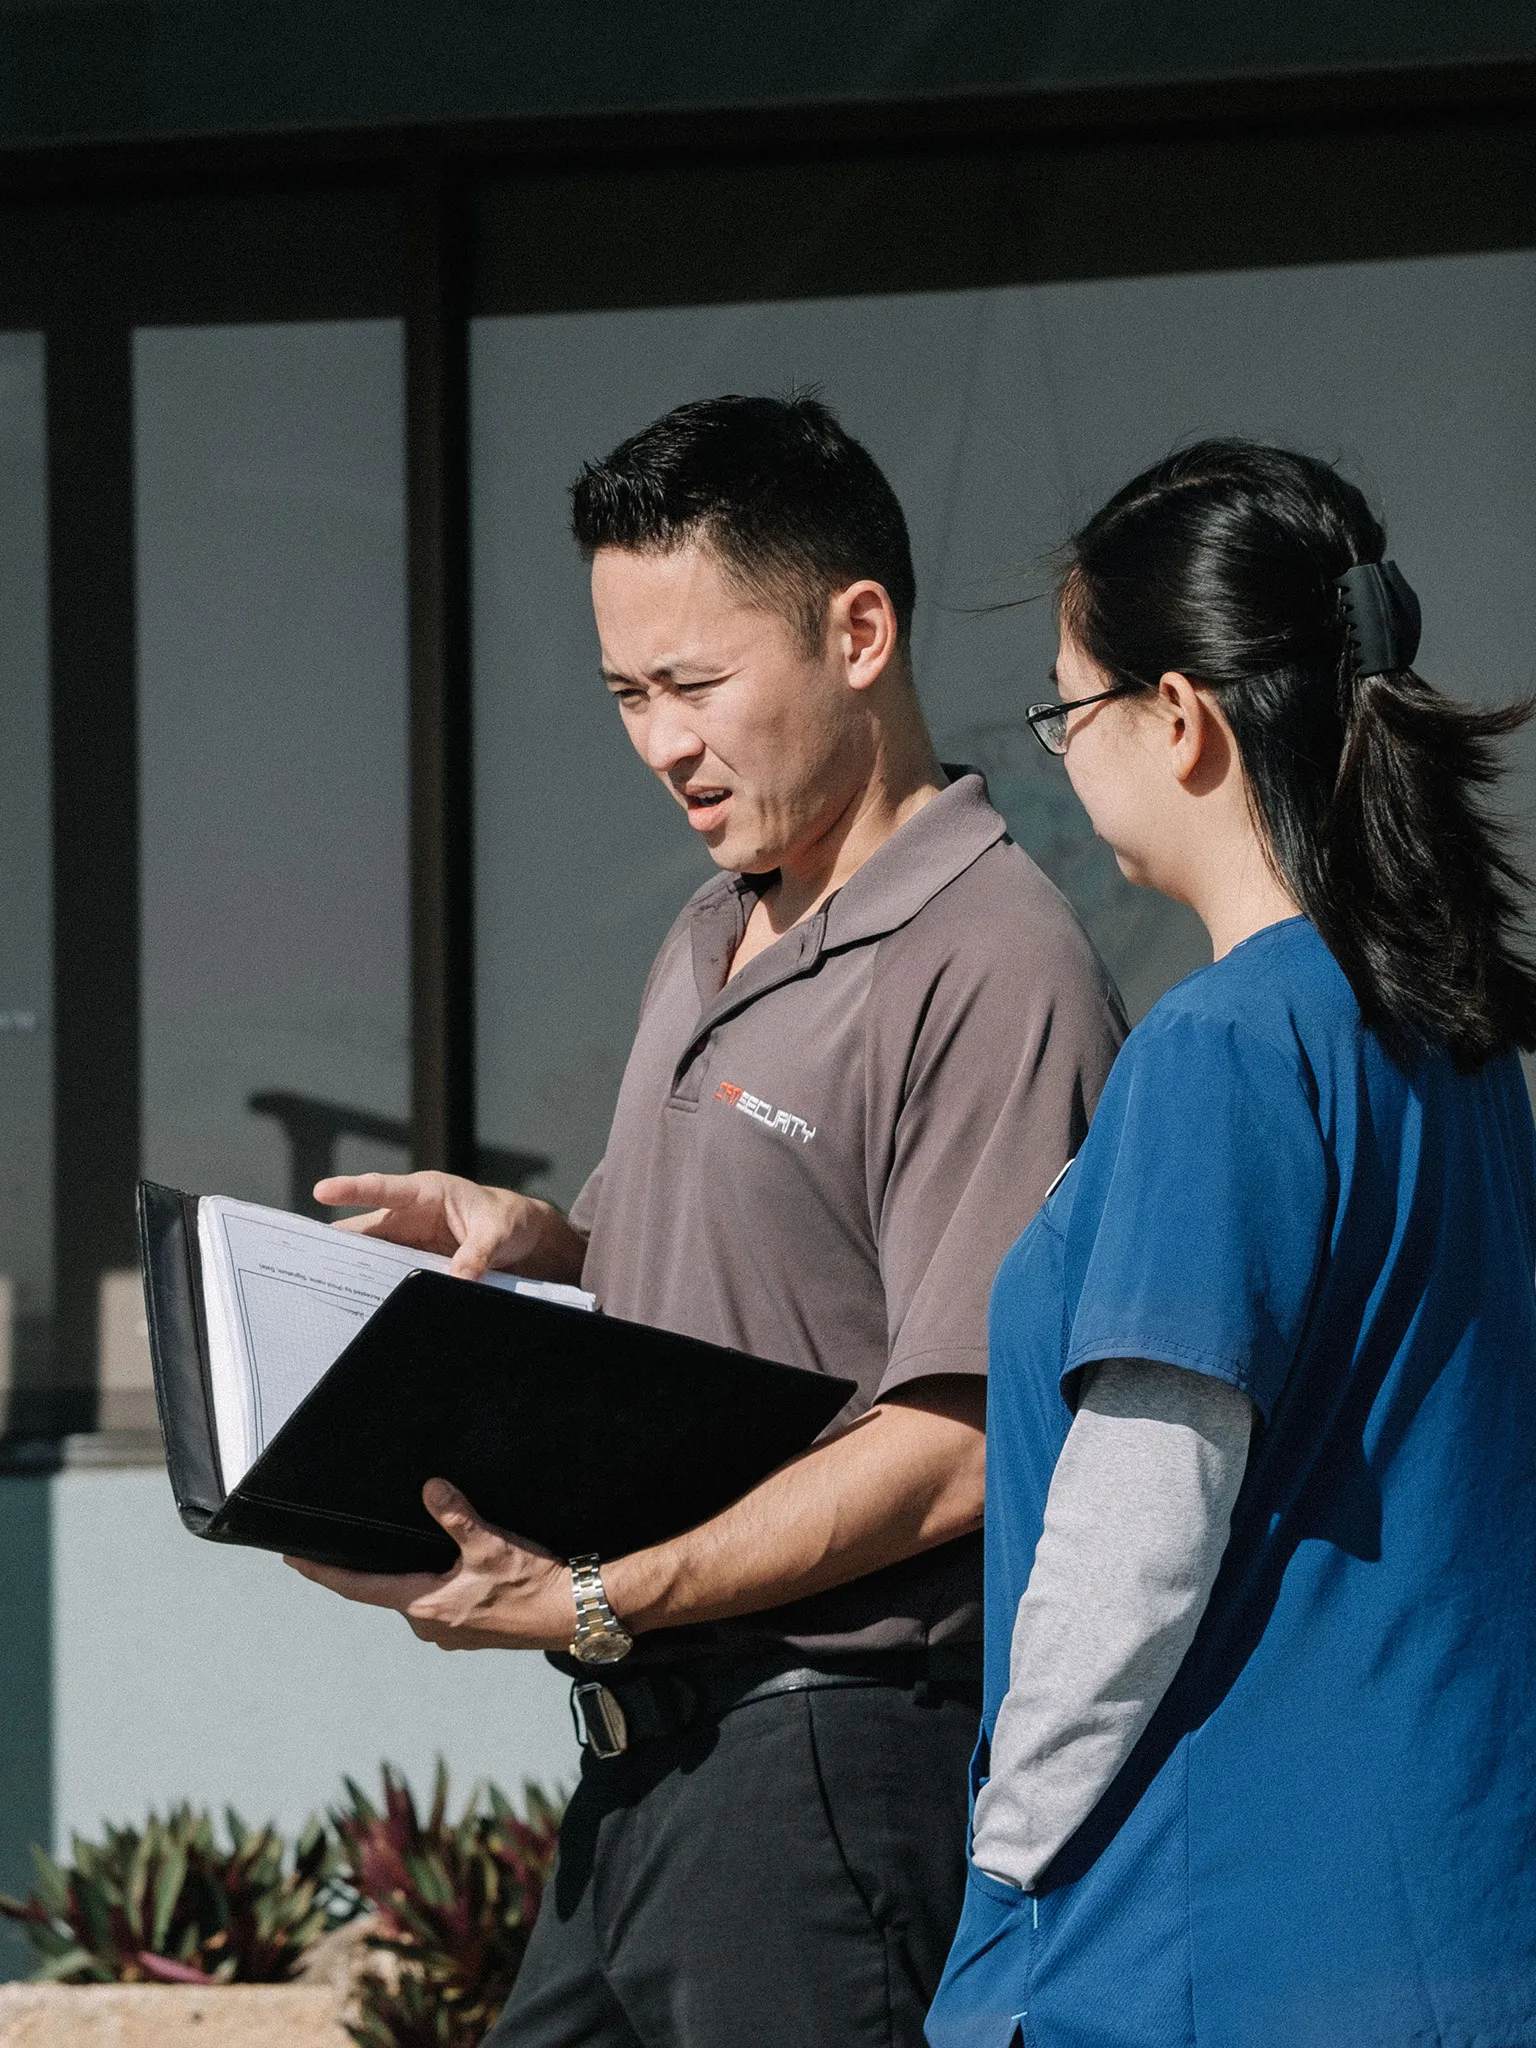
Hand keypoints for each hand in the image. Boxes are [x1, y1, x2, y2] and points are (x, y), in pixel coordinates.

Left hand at [285, 1479, 578, 1651]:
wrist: (571, 1615)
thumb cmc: (531, 1585)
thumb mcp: (490, 1544)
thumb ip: (456, 1515)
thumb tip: (430, 1488)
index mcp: (424, 1605)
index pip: (358, 1587)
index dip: (323, 1572)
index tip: (294, 1560)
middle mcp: (428, 1626)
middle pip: (384, 1592)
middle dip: (369, 1568)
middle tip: (350, 1542)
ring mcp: (448, 1634)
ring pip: (413, 1600)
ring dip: (406, 1577)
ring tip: (406, 1549)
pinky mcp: (469, 1633)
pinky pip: (437, 1606)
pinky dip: (432, 1586)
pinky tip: (448, 1568)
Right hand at [312, 1169, 586, 1282]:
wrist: (525, 1241)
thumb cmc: (510, 1221)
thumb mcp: (499, 1232)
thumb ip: (477, 1254)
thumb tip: (458, 1281)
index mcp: (427, 1193)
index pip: (384, 1189)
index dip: (353, 1190)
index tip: (322, 1190)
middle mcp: (410, 1215)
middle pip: (365, 1229)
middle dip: (336, 1243)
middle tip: (303, 1259)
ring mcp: (408, 1241)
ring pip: (370, 1256)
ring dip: (350, 1271)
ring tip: (319, 1290)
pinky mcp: (413, 1264)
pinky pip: (386, 1275)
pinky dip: (372, 1288)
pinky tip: (358, 1307)